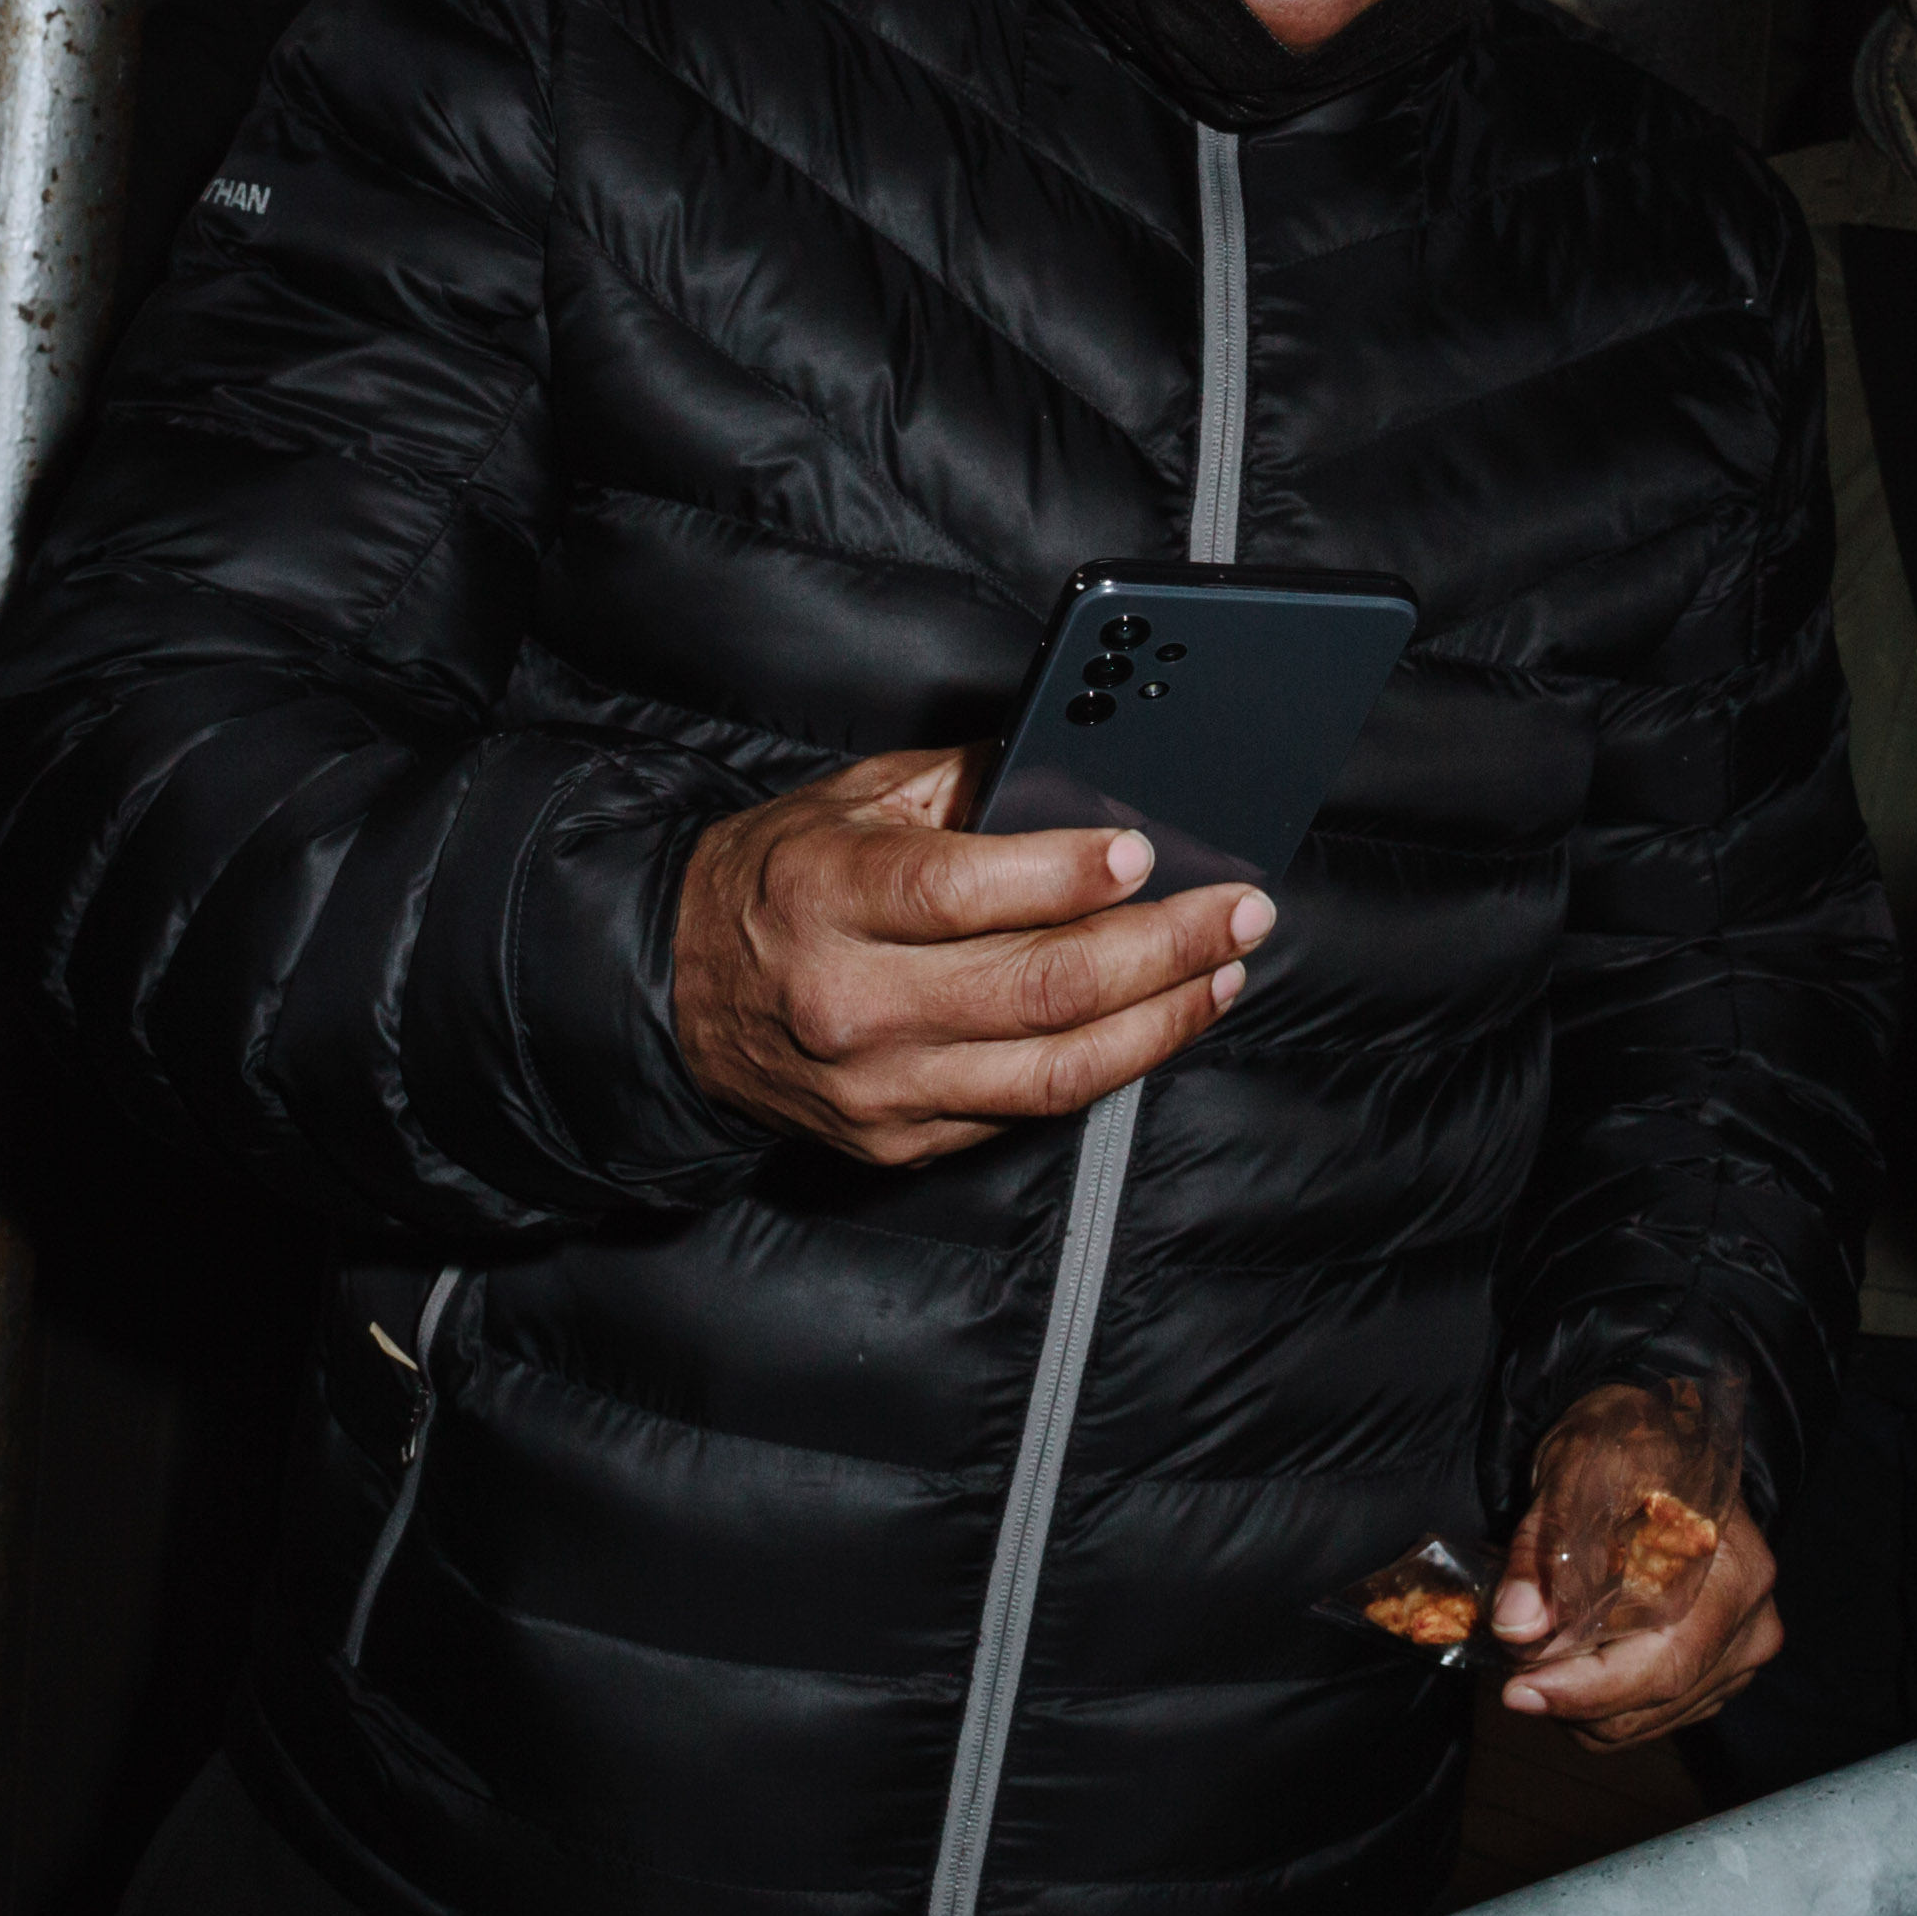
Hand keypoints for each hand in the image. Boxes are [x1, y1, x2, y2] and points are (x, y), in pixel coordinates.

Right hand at [664, 743, 1268, 1166]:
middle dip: (1162, 948)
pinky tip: (1159, 1019)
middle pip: (1037, 988)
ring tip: (1226, 973)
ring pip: (1054, 1068)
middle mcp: (850, 1001)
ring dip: (1162, 1020)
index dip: (1062, 875)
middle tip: (1240, 912)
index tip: (1142, 852)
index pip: (959, 891)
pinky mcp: (897, 1142)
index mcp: (826, 896)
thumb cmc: (778, 881)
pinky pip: (1028, 1109)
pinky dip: (1109, 1063)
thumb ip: (967, 785)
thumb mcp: (851, 803)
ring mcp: (876, 1088)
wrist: (676, 1000)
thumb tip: (1087, 773)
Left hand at [1488, 1374, 1782, 1746]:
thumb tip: (1515, 1626)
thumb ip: (1540, 1553)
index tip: (1519, 1690)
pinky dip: (1609, 1706)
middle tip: (1512, 1675)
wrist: (1655, 1440)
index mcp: (1730, 1563)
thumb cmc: (1618, 1448)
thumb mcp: (1568, 1479)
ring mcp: (1744, 1644)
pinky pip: (1662, 1714)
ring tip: (1541, 1657)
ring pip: (1654, 1717)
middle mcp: (1750, 1612)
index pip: (1664, 1662)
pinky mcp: (1727, 1666)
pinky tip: (1577, 1662)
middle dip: (1575, 1701)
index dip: (1589, 1689)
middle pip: (1658, 1698)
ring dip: (1587, 1708)